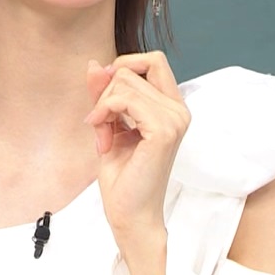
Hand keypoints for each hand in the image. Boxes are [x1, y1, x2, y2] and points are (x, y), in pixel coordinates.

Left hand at [84, 51, 190, 244]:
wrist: (130, 214)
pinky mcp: (163, 131)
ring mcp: (174, 120)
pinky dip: (105, 113)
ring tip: (105, 138)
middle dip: (106, 94)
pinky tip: (103, 140)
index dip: (123, 67)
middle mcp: (179, 110)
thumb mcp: (109, 124)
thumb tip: (94, 64)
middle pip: (131, 70)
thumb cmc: (123, 176)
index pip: (153, 60)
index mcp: (172, 107)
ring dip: (103, 109)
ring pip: (124, 83)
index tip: (105, 98)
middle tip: (102, 127)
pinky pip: (124, 100)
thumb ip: (104, 94)